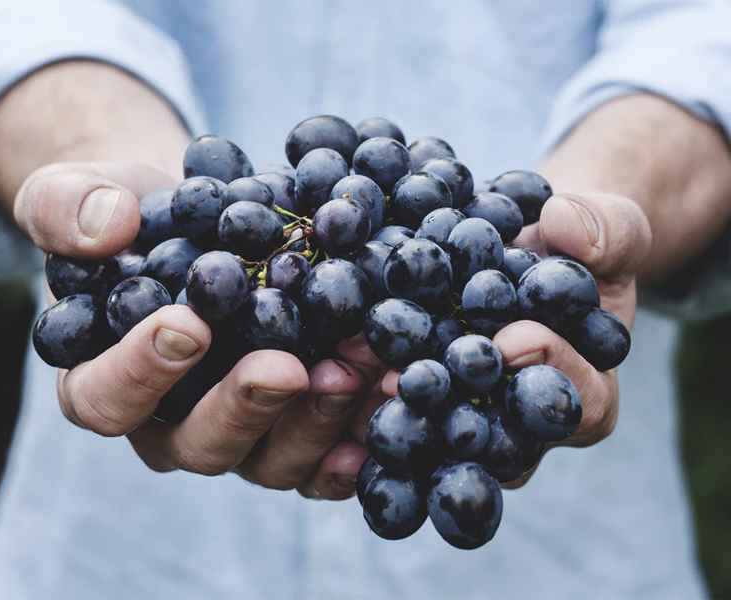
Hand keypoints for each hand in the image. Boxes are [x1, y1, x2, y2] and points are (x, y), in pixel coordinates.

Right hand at [17, 161, 379, 499]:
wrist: (198, 222)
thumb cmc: (131, 217)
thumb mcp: (77, 193)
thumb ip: (66, 207)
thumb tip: (106, 226)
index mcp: (103, 381)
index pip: (105, 399)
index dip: (140, 373)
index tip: (188, 325)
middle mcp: (171, 423)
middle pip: (198, 444)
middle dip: (245, 408)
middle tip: (286, 368)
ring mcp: (239, 432)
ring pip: (270, 459)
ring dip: (316, 422)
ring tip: (356, 370)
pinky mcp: (292, 426)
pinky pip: (323, 456)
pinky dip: (357, 438)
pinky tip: (387, 400)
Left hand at [380, 191, 651, 485]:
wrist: (530, 245)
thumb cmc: (579, 245)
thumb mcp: (611, 227)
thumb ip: (608, 230)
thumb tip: (566, 226)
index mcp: (586, 392)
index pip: (579, 403)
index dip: (552, 372)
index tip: (515, 337)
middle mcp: (524, 423)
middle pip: (497, 437)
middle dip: (457, 405)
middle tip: (414, 378)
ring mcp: (470, 415)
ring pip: (438, 430)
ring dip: (397, 404)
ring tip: (360, 368)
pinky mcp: (424, 397)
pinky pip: (397, 403)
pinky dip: (364, 382)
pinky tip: (332, 360)